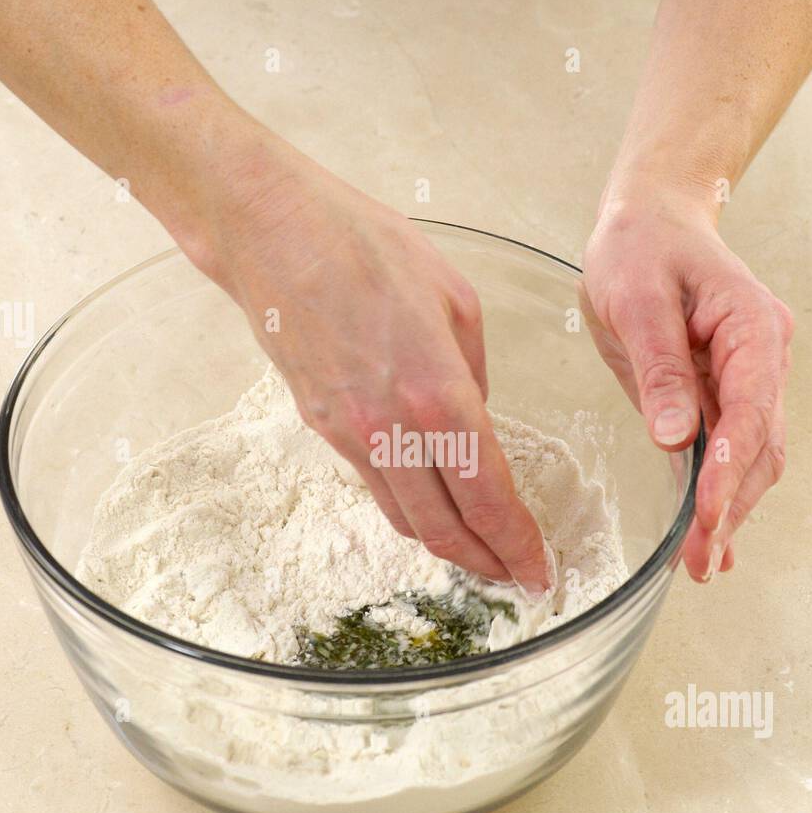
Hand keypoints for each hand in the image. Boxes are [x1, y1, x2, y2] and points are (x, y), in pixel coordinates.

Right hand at [180, 129, 550, 593]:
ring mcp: (350, 434)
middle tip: (517, 577)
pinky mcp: (322, 428)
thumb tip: (475, 421)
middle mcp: (392, 429)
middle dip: (488, 564)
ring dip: (449, 546)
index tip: (540, 571)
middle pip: (446, 528)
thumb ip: (476, 374)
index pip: (489, 496)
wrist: (271, 234)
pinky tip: (432, 507)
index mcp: (439, 394)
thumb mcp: (457, 298)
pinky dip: (412, 511)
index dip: (519, 545)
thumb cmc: (367, 246)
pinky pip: (376, 486)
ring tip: (481, 554)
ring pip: (407, 519)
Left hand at [582, 180, 792, 581]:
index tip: (708, 518)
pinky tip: (711, 539)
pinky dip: (719, 494)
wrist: (649, 220)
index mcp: (752, 329)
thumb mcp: (637, 299)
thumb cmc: (641, 246)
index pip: (750, 412)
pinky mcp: (719, 395)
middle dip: (733, 507)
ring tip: (702, 564)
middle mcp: (763, 360)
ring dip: (729, 511)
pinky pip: (726, 450)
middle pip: (759, 446)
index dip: (730, 470)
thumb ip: (660, 368)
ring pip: (749, 457)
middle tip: (701, 562)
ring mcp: (747, 379)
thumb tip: (677, 438)